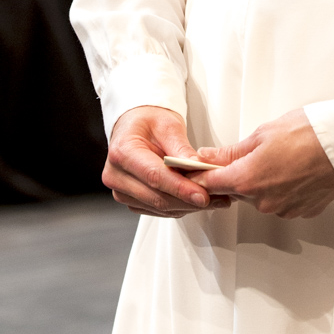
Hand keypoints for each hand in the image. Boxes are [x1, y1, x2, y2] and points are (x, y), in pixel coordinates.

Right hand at [104, 105, 233, 217]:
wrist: (134, 126)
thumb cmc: (148, 122)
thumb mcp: (168, 125)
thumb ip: (181, 148)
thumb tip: (198, 168)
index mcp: (123, 151)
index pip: (154, 176)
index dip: (180, 189)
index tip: (203, 195)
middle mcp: (116, 174)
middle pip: (157, 197)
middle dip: (189, 200)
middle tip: (217, 198)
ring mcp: (121, 191)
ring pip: (159, 208)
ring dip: (187, 206)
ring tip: (213, 199)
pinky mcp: (130, 200)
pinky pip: (157, 210)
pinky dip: (178, 207)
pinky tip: (194, 199)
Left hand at [199, 108, 333, 219]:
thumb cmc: (309, 134)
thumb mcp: (263, 134)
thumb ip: (232, 151)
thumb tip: (208, 157)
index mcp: (247, 180)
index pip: (211, 184)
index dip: (202, 175)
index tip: (198, 168)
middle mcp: (263, 202)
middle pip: (237, 191)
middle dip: (238, 174)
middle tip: (254, 152)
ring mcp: (283, 210)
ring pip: (260, 197)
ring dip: (262, 182)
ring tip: (281, 158)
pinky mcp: (301, 212)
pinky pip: (281, 202)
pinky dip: (282, 189)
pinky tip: (294, 170)